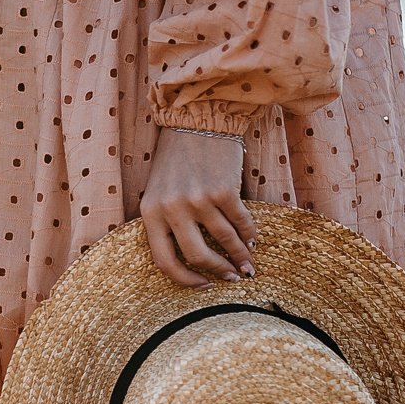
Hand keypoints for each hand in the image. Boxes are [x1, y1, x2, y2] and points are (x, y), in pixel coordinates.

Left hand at [139, 128, 255, 288]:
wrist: (196, 119)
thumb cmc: (177, 159)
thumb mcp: (159, 191)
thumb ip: (167, 222)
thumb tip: (194, 261)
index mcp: (150, 212)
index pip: (164, 261)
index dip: (184, 279)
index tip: (202, 284)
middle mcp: (172, 208)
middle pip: (197, 256)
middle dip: (217, 272)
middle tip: (231, 279)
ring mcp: (199, 199)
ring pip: (224, 241)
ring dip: (239, 257)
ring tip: (247, 266)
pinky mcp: (223, 190)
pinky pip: (240, 222)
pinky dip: (250, 235)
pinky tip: (254, 242)